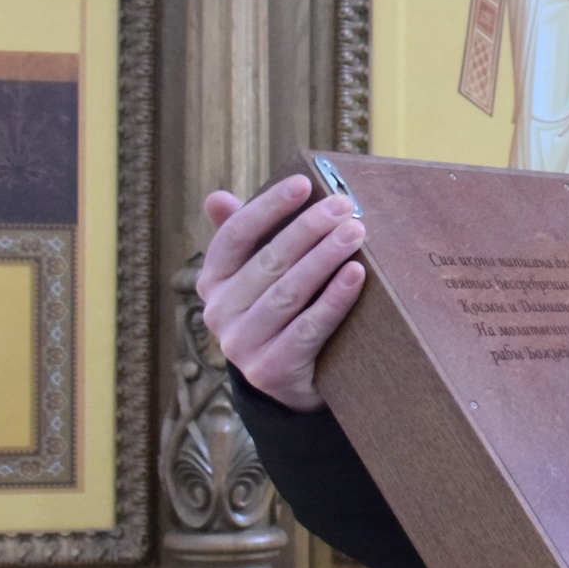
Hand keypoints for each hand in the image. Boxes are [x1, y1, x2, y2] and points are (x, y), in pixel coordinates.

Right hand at [196, 177, 367, 412]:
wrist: (289, 384)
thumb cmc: (279, 314)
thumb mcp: (256, 278)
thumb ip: (242, 238)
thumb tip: (216, 198)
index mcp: (212, 281)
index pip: (234, 235)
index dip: (267, 208)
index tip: (302, 183)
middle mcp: (219, 312)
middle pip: (268, 261)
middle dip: (309, 229)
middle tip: (344, 206)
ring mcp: (241, 344)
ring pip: (289, 292)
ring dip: (325, 258)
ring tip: (356, 232)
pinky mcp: (270, 370)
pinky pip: (308, 328)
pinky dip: (334, 299)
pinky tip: (356, 275)